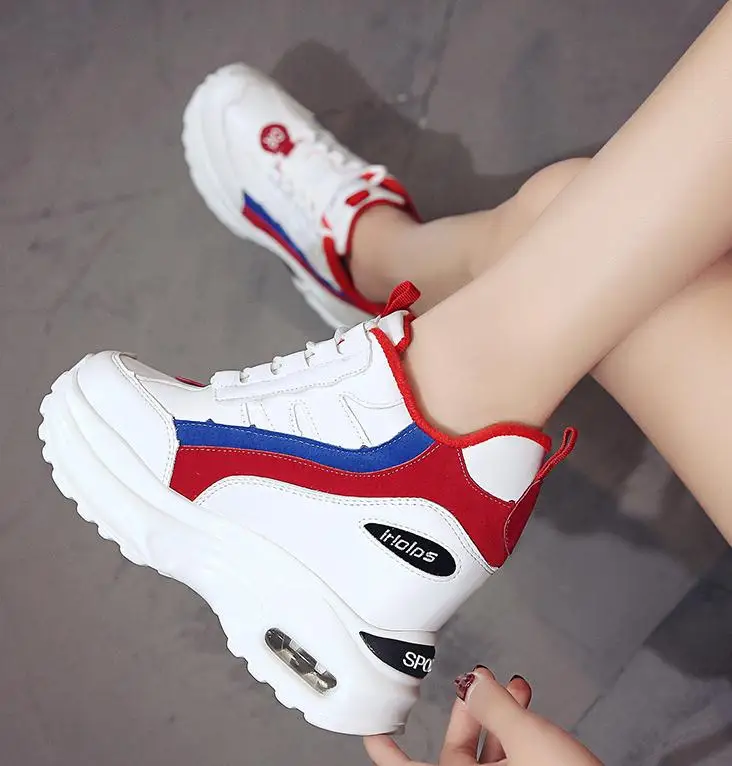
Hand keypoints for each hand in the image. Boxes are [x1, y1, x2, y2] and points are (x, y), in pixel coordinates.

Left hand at [364, 667, 601, 765]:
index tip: (373, 735)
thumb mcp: (529, 740)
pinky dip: (516, 735)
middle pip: (457, 752)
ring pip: (488, 756)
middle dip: (470, 711)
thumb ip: (495, 707)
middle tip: (476, 683)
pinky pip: (510, 762)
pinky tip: (527, 711)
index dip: (387, 753)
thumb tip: (472, 683)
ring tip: (513, 689)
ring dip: (499, 719)